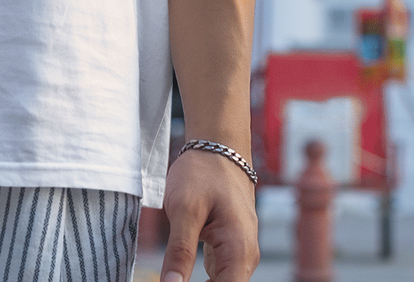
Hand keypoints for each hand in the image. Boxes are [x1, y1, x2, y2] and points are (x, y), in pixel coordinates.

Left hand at [160, 147, 259, 281]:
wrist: (218, 146)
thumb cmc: (203, 171)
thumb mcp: (184, 209)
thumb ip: (179, 251)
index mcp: (239, 251)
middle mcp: (245, 256)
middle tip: (168, 279)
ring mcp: (239, 253)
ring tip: (175, 276)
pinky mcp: (229, 248)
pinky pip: (219, 275)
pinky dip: (203, 281)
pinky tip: (181, 277)